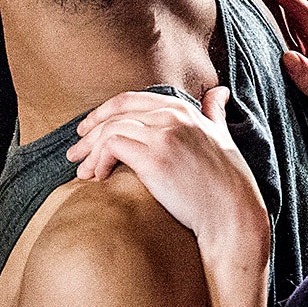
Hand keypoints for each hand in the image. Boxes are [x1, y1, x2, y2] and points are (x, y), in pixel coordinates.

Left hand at [67, 86, 268, 243]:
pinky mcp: (154, 157)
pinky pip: (112, 147)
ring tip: (82, 172)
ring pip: (109, 130)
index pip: (130, 99)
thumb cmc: (228, 182)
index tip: (88, 129)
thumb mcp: (222, 137)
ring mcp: (163, 134)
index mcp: (184, 108)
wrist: (233, 214)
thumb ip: (214, 113)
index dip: (104, 113)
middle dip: (89, 130)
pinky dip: (98, 161)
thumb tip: (219, 92)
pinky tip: (98, 178)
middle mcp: (172, 115)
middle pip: (115, 112)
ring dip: (89, 151)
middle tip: (75, 152)